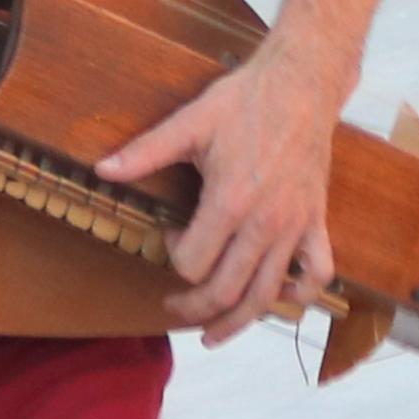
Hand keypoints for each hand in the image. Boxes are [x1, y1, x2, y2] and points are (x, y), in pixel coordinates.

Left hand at [97, 41, 341, 345]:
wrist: (305, 83)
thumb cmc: (246, 100)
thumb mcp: (190, 122)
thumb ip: (145, 152)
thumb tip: (100, 169)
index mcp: (232, 202)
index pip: (193, 262)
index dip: (172, 259)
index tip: (168, 237)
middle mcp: (268, 223)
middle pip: (228, 291)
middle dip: (195, 309)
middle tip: (173, 309)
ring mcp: (297, 226)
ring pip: (269, 293)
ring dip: (239, 321)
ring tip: (213, 335)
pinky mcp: (317, 221)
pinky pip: (317, 272)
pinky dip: (299, 294)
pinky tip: (279, 300)